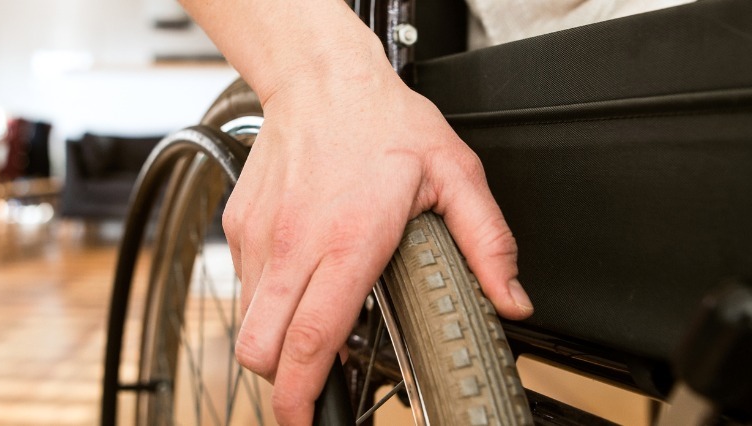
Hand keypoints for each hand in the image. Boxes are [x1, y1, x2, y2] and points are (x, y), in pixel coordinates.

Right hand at [223, 71, 533, 423]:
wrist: (320, 76)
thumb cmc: (382, 121)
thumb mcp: (455, 175)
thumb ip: (488, 243)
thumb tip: (512, 300)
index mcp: (348, 242)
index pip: (309, 340)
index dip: (300, 395)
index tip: (305, 421)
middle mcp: (295, 245)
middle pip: (261, 347)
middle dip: (279, 382)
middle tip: (307, 391)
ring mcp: (260, 236)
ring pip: (246, 322)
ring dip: (273, 340)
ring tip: (310, 328)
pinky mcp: (239, 226)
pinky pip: (243, 285)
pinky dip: (266, 299)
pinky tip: (300, 279)